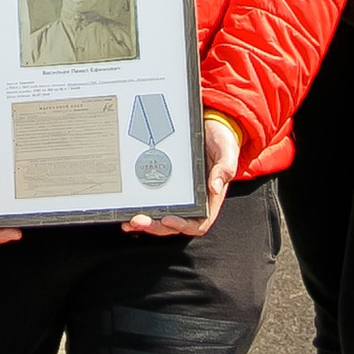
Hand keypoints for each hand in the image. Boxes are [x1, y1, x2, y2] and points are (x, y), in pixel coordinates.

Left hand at [124, 113, 241, 236]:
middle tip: (137, 221)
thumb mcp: (227, 151)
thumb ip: (224, 168)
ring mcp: (178, 196)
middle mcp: (192, 203)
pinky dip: (141, 208)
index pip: (197, 224)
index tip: (167, 219)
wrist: (211, 127)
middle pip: (172, 224)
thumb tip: (215, 188)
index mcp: (209, 200)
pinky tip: (127, 209)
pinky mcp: (166, 187)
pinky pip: (153, 202)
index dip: (182, 225)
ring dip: (145, 222)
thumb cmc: (222, 142)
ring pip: (160, 217)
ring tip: (128, 221)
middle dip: (155, 226)